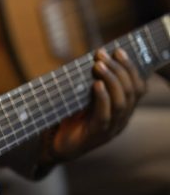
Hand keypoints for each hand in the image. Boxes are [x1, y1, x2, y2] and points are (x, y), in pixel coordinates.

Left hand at [48, 48, 145, 162]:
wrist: (56, 143)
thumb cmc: (71, 115)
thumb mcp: (85, 96)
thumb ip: (93, 81)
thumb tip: (95, 57)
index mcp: (123, 108)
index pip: (138, 88)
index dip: (131, 68)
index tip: (118, 50)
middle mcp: (121, 118)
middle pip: (131, 92)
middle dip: (119, 69)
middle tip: (102, 54)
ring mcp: (111, 128)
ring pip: (121, 103)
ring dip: (111, 80)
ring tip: (98, 65)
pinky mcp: (96, 135)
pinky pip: (105, 116)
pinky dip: (102, 98)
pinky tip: (96, 85)